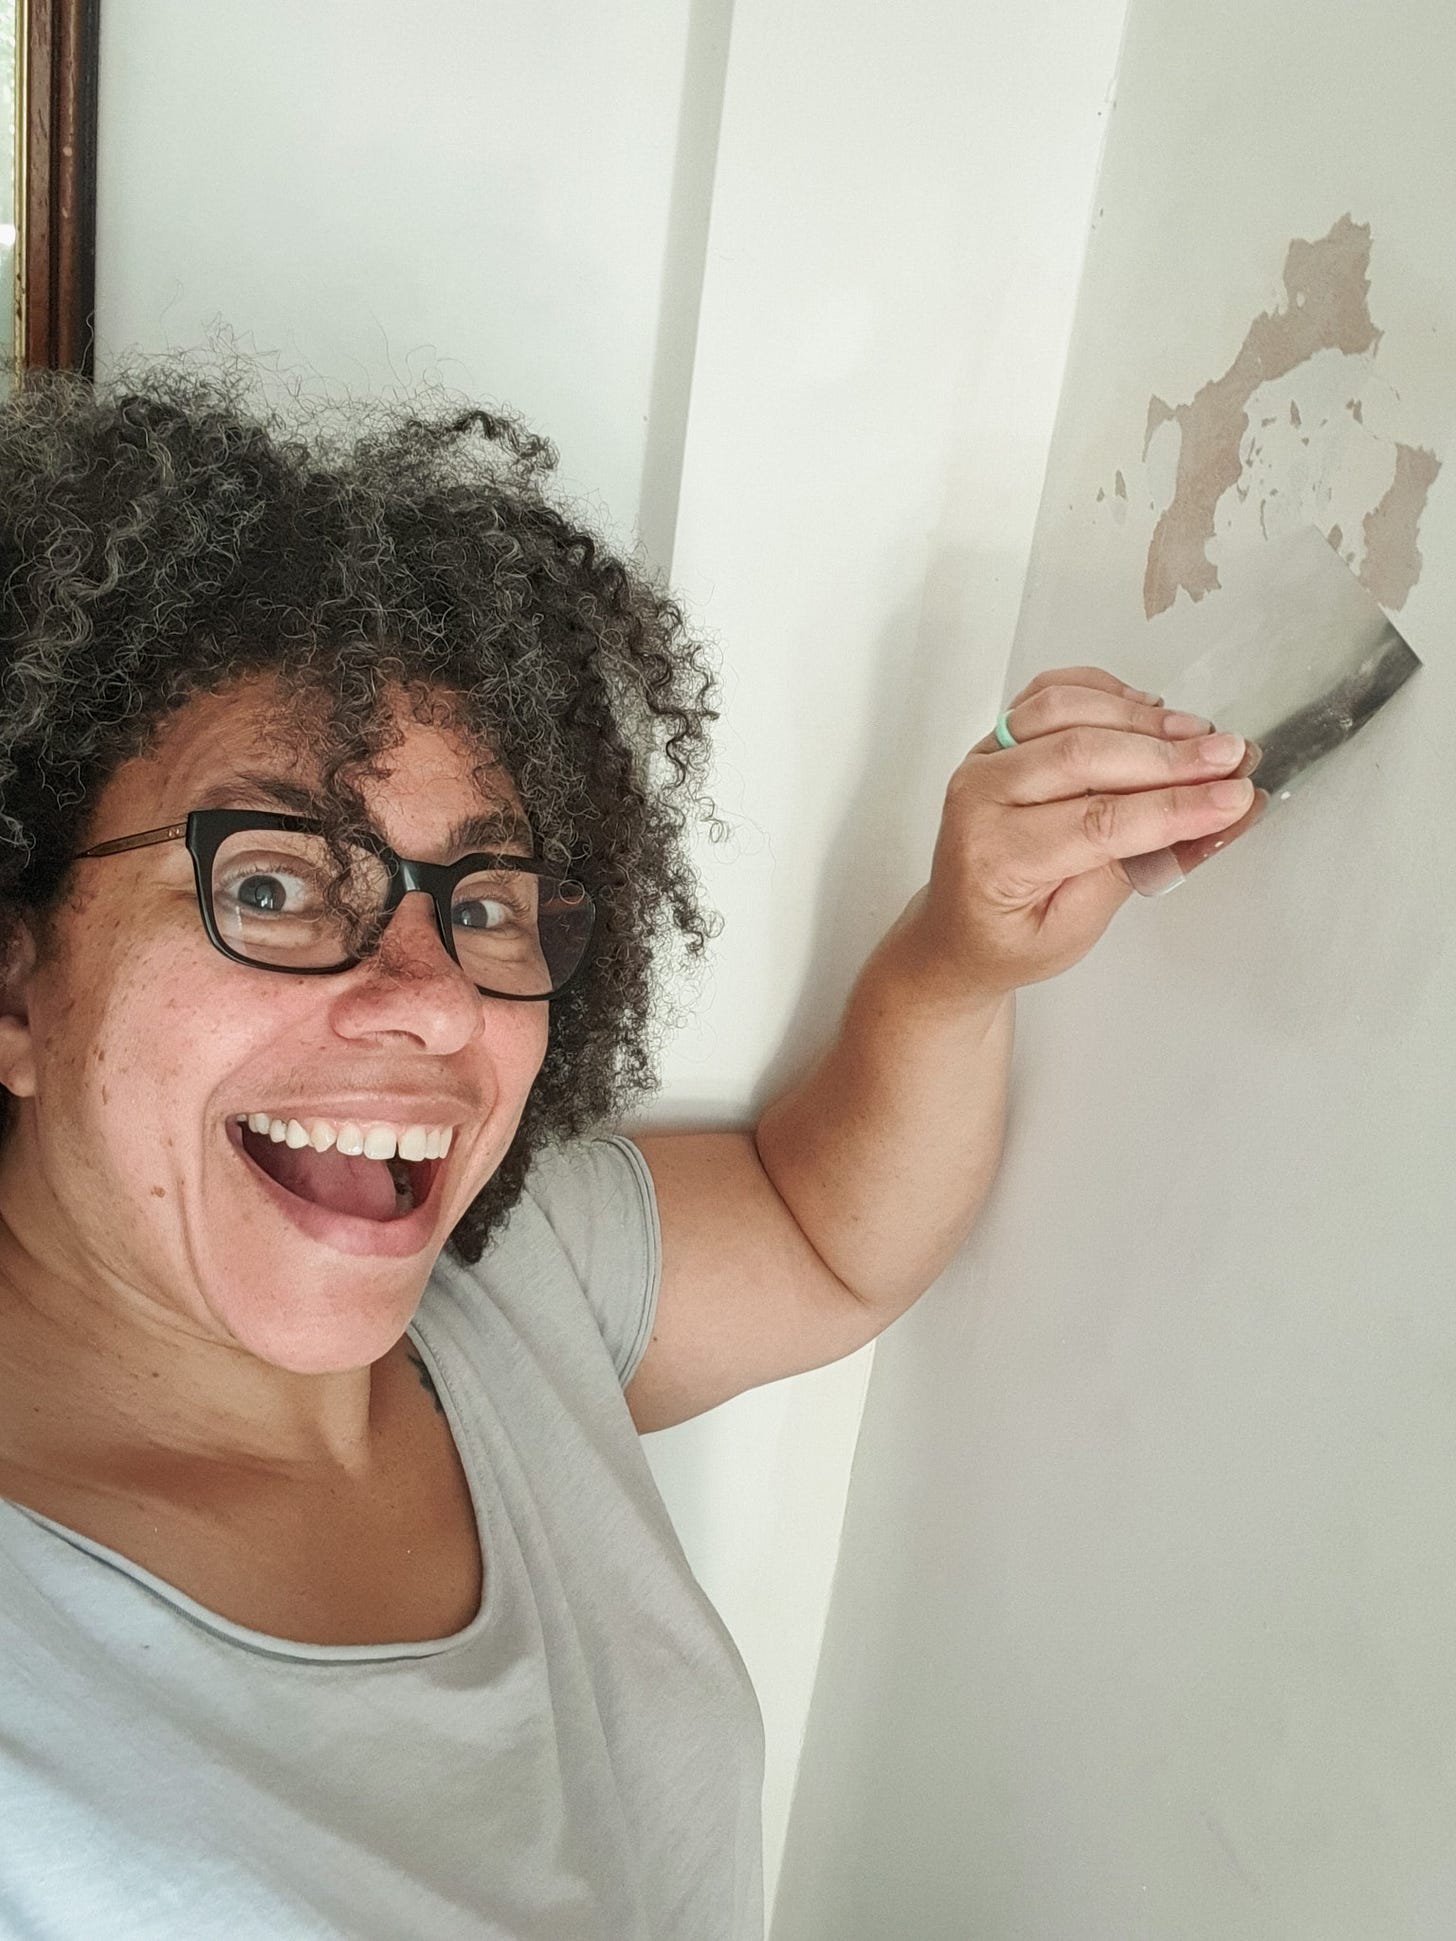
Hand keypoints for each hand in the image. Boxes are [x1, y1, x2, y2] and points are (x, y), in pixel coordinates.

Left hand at [915, 666, 1268, 996]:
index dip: (1174, 806)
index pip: (1098, 821)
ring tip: (1201, 735)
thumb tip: (1214, 822)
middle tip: (1231, 759)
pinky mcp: (999, 736)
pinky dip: (1105, 691)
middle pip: (1084, 755)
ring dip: (1142, 718)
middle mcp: (980, 797)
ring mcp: (985, 758)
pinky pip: (1051, 692)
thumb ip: (1139, 868)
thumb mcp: (1077, 929)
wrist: (959, 929)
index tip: (1232, 798)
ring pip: (1066, 710)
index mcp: (995, 856)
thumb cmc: (1011, 937)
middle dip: (1169, 757)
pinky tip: (1150, 711)